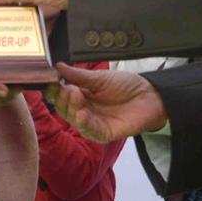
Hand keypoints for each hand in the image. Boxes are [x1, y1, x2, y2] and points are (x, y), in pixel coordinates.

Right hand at [46, 62, 166, 141]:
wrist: (150, 95)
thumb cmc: (126, 85)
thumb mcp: (100, 78)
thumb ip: (78, 75)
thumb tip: (57, 67)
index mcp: (80, 96)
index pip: (60, 96)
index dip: (54, 90)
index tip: (51, 81)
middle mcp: (83, 111)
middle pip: (64, 109)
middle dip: (62, 98)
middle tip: (66, 87)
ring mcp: (93, 123)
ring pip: (74, 120)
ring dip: (71, 108)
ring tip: (74, 94)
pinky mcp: (104, 133)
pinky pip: (90, 130)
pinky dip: (84, 122)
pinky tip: (82, 113)